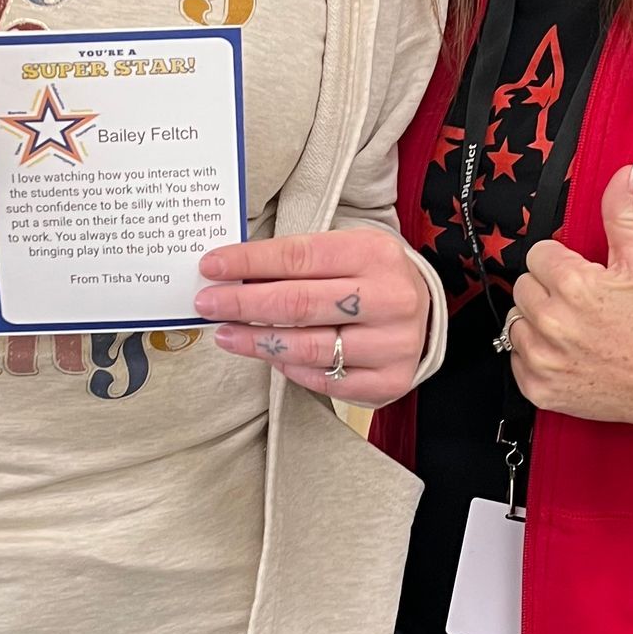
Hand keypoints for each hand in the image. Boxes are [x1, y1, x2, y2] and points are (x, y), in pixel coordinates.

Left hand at [195, 225, 431, 408]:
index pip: (299, 257)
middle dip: (244, 304)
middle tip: (207, 304)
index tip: (211, 267)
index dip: (249, 263)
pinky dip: (290, 368)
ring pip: (309, 347)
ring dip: (257, 341)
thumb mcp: (344, 252)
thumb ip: (296, 262)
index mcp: (375, 253)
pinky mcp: (388, 381)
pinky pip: (324, 379)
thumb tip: (231, 274)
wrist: (425, 314)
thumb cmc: (369, 278)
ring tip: (226, 334)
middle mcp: (389, 298)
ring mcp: (392, 344)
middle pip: (300, 304)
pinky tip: (269, 356)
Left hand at [507, 163, 632, 428]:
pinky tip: (568, 355)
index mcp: (574, 285)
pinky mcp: (539, 389)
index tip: (582, 278)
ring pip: (516, 322)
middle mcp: (552, 322)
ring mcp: (543, 359)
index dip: (562, 264)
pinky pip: (516, 360)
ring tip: (575, 331)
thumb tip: (627, 171)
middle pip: (524, 286)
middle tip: (582, 305)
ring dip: (538, 324)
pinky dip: (537, 358)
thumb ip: (623, 214)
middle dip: (548, 291)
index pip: (538, 255)